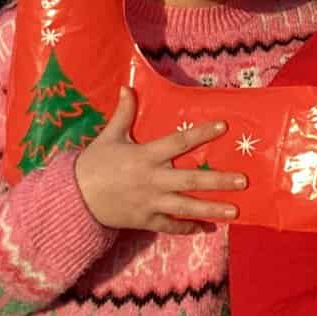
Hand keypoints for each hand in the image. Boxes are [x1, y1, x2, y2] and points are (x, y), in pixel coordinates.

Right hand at [74, 87, 245, 232]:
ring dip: (212, 209)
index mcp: (145, 156)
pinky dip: (189, 228)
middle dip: (218, 180)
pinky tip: (208, 228)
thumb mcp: (109, 136)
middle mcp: (152, 180)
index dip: (202, 134)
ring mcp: (150, 203)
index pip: (179, 142)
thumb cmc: (93, 164)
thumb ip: (123, 114)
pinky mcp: (145, 220)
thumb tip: (126, 87)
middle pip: (191, 180)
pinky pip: (171, 226)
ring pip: (186, 207)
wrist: (73, 199)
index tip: (223, 126)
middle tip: (243, 180)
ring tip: (236, 211)